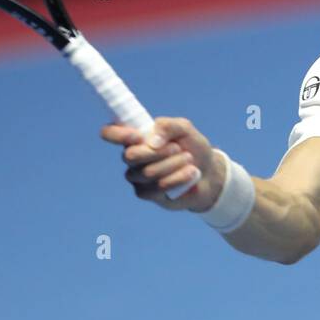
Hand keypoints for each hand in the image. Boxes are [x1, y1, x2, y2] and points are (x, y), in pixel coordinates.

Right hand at [100, 116, 227, 210]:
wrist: (209, 171)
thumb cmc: (192, 147)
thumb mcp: (185, 129)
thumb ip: (168, 126)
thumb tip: (152, 141)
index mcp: (136, 137)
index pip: (110, 133)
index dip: (117, 134)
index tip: (138, 136)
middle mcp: (131, 157)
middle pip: (130, 156)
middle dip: (159, 152)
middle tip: (178, 148)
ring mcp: (137, 177)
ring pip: (148, 172)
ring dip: (174, 164)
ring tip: (188, 159)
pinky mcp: (146, 194)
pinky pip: (158, 187)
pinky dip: (178, 178)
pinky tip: (191, 173)